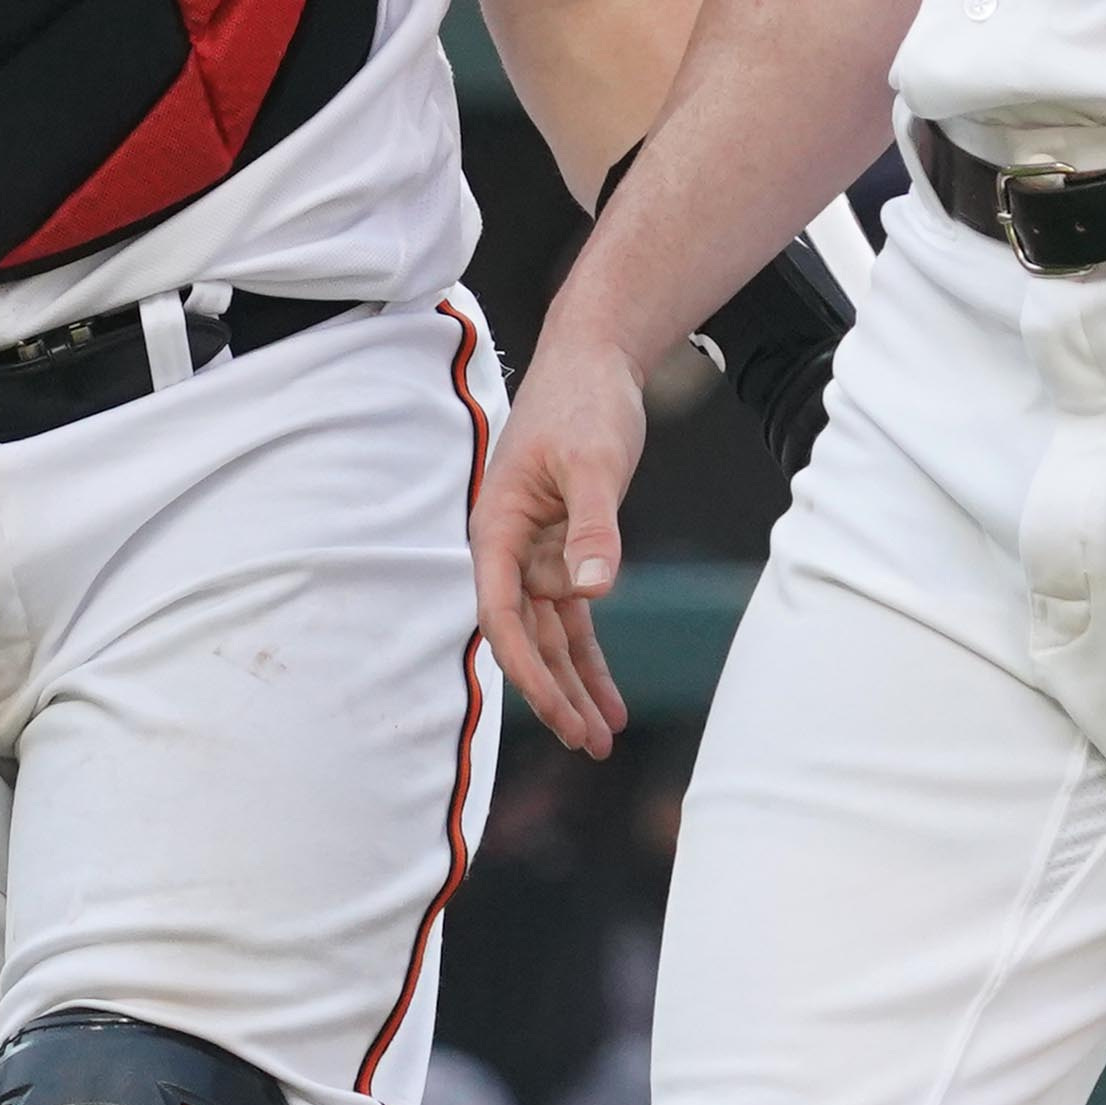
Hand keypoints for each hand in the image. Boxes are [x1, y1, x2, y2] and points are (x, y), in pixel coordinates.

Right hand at [471, 334, 646, 758]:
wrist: (595, 360)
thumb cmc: (584, 403)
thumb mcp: (596, 463)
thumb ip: (594, 527)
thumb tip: (593, 591)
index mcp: (497, 527)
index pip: (502, 614)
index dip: (526, 669)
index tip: (556, 711)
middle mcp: (508, 548)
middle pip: (525, 637)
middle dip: (554, 693)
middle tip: (588, 744)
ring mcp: (535, 551)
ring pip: (550, 635)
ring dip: (574, 684)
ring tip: (601, 738)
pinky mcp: (565, 548)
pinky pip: (574, 615)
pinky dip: (591, 654)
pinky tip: (608, 698)